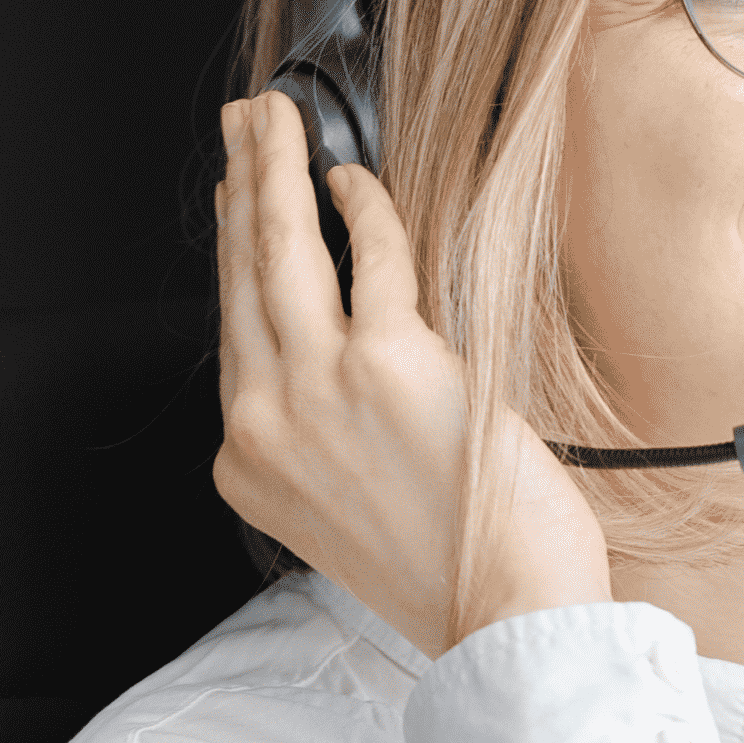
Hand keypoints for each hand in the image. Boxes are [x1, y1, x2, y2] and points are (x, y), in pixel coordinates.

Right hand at [213, 92, 609, 654]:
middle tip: (243, 135)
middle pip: (240, 281)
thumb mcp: (360, 509)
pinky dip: (368, 210)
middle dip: (238, 192)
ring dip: (273, 172)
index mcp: (253, 466)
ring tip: (274, 124)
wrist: (508, 618)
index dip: (235, 261)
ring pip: (279, 254)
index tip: (239, 210)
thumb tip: (355, 366)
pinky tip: (358, 180)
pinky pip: (373, 260)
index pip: (235, 340)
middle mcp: (266, 424)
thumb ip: (334, 438)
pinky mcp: (387, 364)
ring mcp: (318, 390)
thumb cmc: (463, 573)